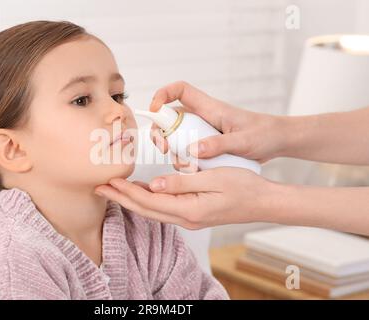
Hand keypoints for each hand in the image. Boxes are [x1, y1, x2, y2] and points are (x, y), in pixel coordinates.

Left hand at [94, 167, 273, 228]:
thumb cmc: (243, 186)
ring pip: (152, 211)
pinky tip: (141, 193)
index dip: (127, 192)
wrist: (263, 202)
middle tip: (100, 188)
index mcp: (189, 210)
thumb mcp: (213, 178)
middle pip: (145, 210)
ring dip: (131, 200)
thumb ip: (182, 182)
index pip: (149, 201)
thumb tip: (155, 185)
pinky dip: (147, 201)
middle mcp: (186, 219)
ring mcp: (189, 219)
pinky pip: (163, 210)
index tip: (109, 181)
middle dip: (121, 199)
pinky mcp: (192, 215)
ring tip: (114, 190)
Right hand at [150, 81, 288, 165]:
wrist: (278, 142)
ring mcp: (203, 132)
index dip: (163, 94)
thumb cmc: (264, 134)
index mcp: (210, 108)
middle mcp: (203, 118)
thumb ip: (219, 145)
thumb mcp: (243, 142)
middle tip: (163, 149)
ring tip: (184, 166)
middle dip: (160, 132)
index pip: (180, 90)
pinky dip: (185, 161)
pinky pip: (187, 150)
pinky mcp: (206, 144)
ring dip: (172, 151)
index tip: (155, 109)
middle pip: (170, 118)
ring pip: (176, 136)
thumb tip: (192, 150)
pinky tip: (194, 171)